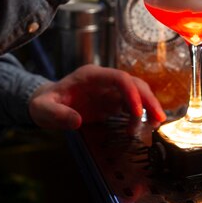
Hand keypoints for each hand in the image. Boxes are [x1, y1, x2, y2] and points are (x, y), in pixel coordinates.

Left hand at [28, 64, 166, 129]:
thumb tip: (77, 121)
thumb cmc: (44, 104)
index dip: (130, 92)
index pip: (118, 77)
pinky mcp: (111, 102)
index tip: (137, 112)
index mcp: (90, 76)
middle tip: (158, 119)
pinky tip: (145, 127)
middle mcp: (103, 80)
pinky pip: (131, 105)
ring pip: (136, 93)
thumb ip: (57, 114)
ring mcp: (109, 91)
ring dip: (148, 106)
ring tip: (156, 124)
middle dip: (148, 99)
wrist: (46, 104)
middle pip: (133, 83)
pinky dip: (141, 115)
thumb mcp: (43, 109)